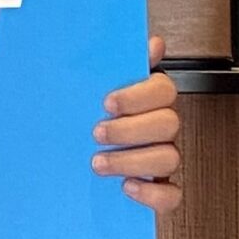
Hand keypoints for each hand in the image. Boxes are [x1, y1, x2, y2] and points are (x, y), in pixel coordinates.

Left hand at [93, 34, 182, 210]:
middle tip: (98, 133)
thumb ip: (119, 65)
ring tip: (99, 164)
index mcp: (148, 101)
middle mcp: (159, 129)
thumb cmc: (89, 119)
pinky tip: (126, 187)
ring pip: (169, 158)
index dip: (138, 96)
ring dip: (132, 161)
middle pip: (168, 123)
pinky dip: (152, 194)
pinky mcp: (159, 190)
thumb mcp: (96, 88)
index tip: (107, 102)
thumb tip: (151, 43)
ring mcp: (161, 159)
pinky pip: (171, 195)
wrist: (67, 161)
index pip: (163, 90)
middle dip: (130, 130)